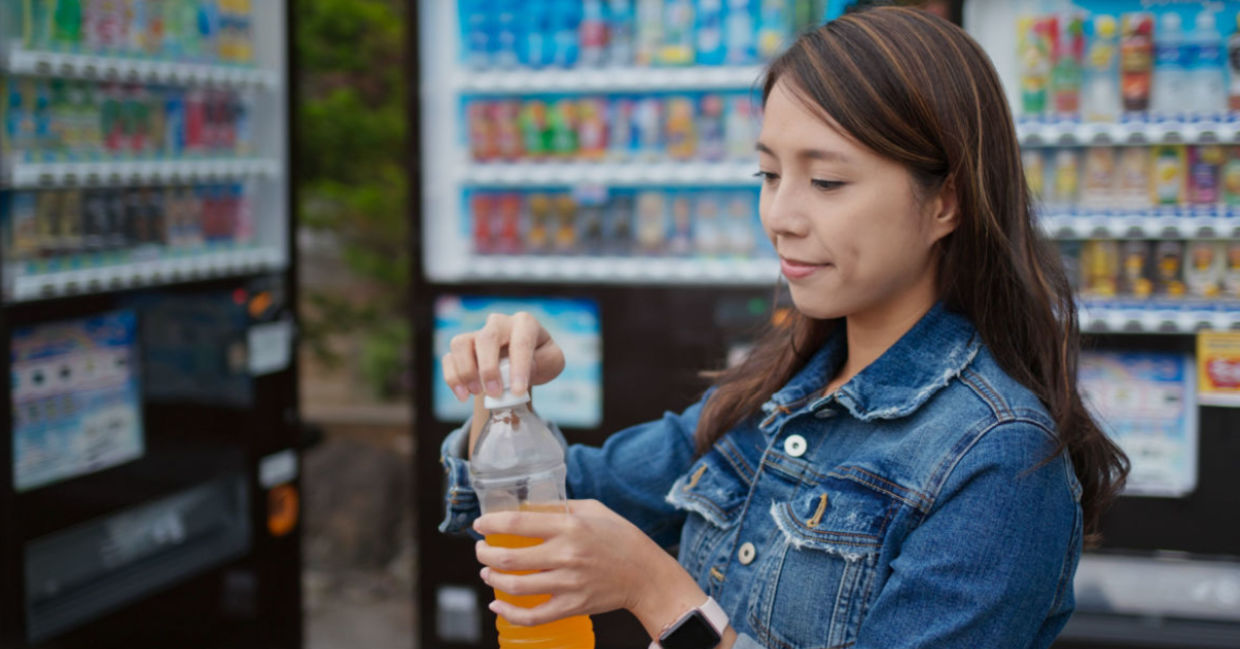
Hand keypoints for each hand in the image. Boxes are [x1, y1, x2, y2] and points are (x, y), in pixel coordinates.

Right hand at [442, 311, 564, 400]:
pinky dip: (453, 378)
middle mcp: (498, 324)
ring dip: (466, 371)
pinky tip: (463, 395)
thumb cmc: (539, 359)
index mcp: (524, 323)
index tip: (518, 391)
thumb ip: (545, 363)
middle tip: (494, 393)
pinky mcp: (463, 348)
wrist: (520, 362)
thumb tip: (524, 369)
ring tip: (476, 393)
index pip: (521, 342)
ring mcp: (477, 334)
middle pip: (486, 338)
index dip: (519, 367)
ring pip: (461, 343)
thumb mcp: (552, 362)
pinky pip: (449, 358)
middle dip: (488, 368)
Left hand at [473, 499, 706, 634]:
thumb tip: (528, 507)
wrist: (646, 575)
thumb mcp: (594, 509)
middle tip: (481, 550)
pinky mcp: (572, 606)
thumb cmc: (620, 537)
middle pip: (508, 559)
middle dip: (484, 555)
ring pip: (515, 587)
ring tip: (487, 573)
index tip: (479, 524)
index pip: (517, 524)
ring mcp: (568, 584)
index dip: (491, 524)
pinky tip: (497, 605)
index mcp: (570, 527)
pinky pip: (532, 616)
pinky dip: (508, 613)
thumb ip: (561, 507)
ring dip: (492, 579)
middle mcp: (566, 555)